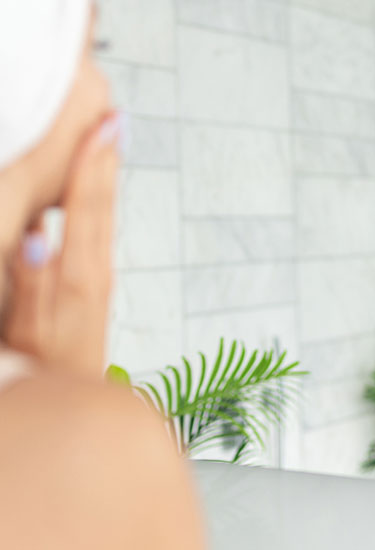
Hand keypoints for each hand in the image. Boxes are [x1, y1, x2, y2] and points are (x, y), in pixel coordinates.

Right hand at [0, 111, 121, 378]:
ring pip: (104, 216)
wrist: (72, 400)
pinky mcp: (95, 285)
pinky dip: (98, 203)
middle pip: (103, 204)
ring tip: (108, 141)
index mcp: (80, 274)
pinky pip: (99, 232)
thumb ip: (31, 280)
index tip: (104, 124)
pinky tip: (92, 192)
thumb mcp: (27, 327)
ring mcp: (99, 277)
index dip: (93, 164)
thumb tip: (39, 232)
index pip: (87, 208)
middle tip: (114, 117)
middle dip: (107, 160)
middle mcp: (96, 270)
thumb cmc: (43, 369)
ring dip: (106, 176)